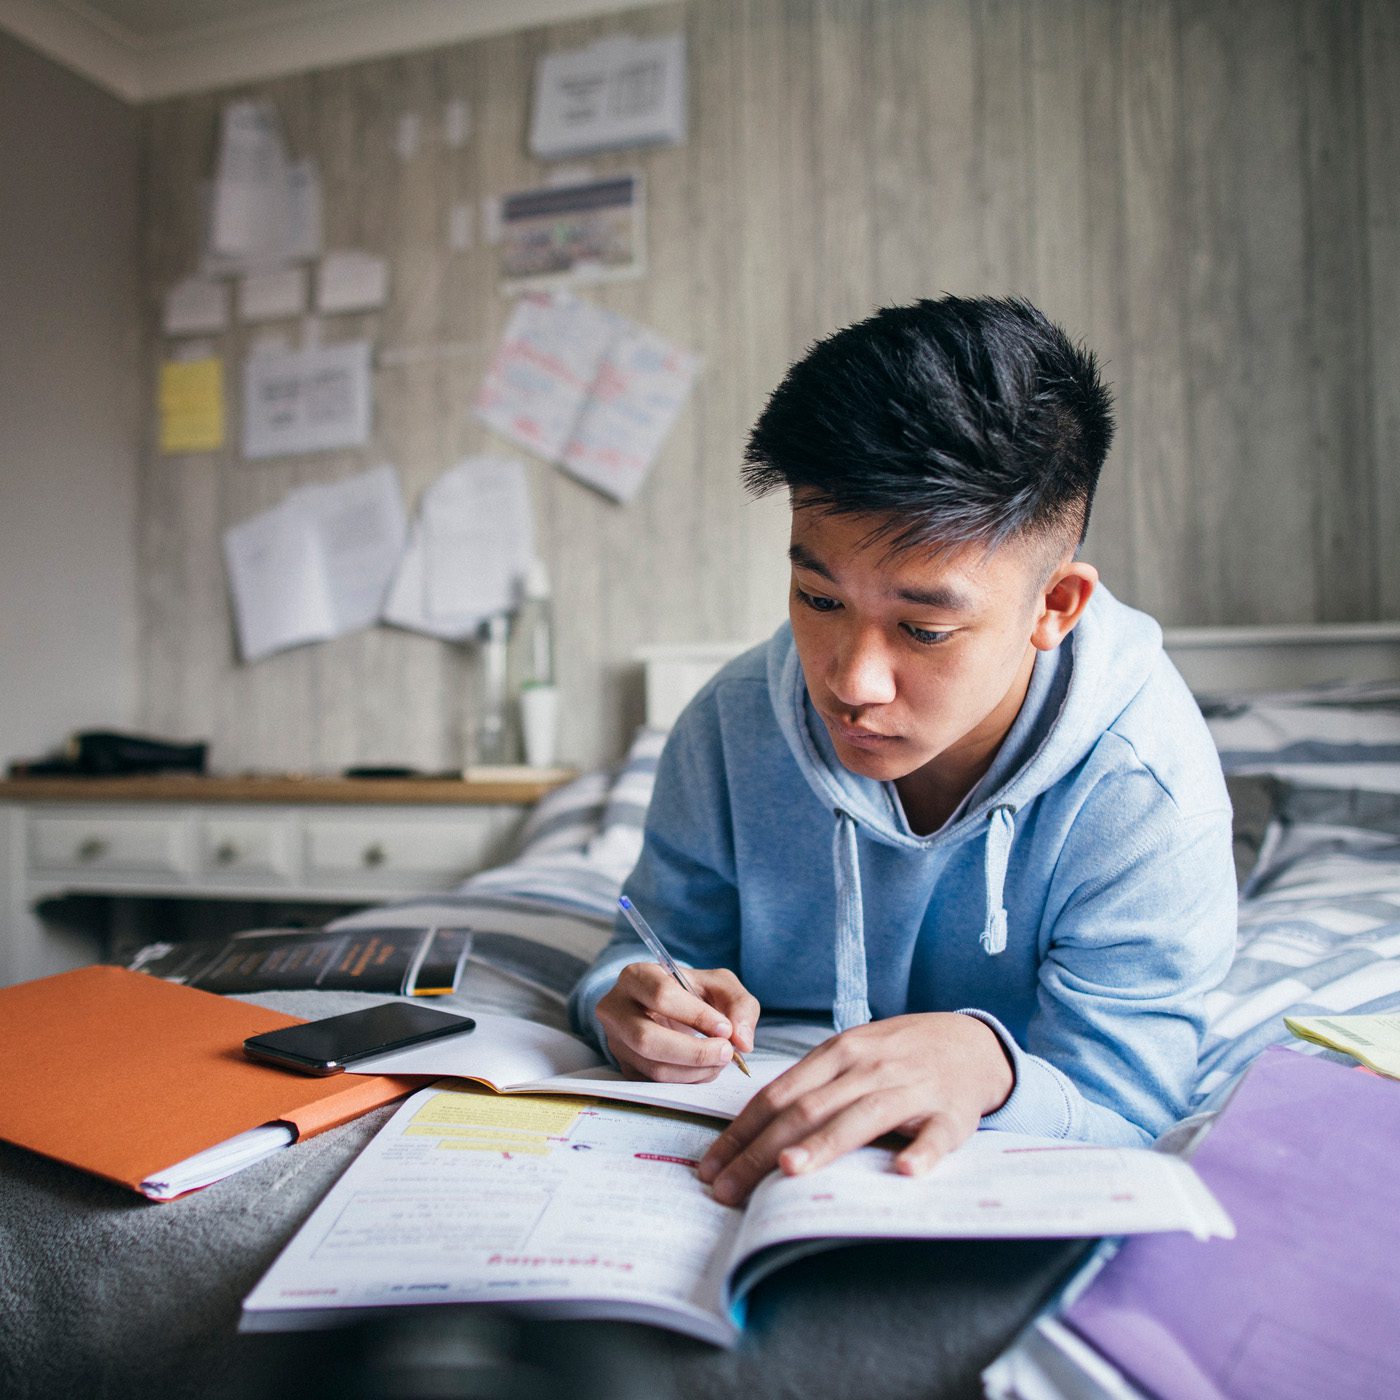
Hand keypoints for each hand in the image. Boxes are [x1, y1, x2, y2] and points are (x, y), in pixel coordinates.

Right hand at [596, 963, 760, 1083]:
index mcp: (636, 977)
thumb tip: (742, 1041)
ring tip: (720, 1060)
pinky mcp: (625, 1068)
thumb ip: (739, 1004)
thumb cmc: (693, 993)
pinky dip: (688, 1081)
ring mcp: (617, 1041)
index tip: (725, 1028)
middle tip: (726, 1052)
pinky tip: (705, 1069)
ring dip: (695, 1071)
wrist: (671, 1010)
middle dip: (694, 1052)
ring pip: (653, 1067)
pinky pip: (656, 1083)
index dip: (696, 1015)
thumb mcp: (719, 985)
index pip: (661, 995)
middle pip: (647, 1038)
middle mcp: (616, 1009)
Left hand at [697, 1012, 1013, 1204]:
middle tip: (726, 1190)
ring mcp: (909, 1089)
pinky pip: (935, 1135)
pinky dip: (921, 1151)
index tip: (709, 1167)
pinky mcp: (950, 1113)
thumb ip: (809, 1088)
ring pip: (860, 1117)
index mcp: (836, 1054)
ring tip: (788, 1170)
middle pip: (806, 1110)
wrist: (966, 1041)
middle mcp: (867, 1068)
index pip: (776, 1095)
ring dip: (823, 1144)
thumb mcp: (848, 1057)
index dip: (740, 1132)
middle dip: (759, 1151)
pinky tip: (905, 1171)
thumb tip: (752, 1134)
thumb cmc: (894, 1055)